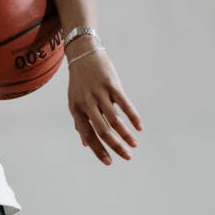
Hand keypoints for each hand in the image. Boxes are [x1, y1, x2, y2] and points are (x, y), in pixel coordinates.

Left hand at [67, 49, 142, 165]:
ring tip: (134, 144)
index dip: (98, 150)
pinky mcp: (111, 84)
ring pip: (114, 119)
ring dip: (126, 135)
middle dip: (116, 146)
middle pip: (102, 130)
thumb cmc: (80, 81)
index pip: (87, 135)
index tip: (110, 162)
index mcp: (76, 108)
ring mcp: (98, 93)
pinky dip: (133, 117)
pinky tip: (139, 127)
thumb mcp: (75, 100)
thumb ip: (80, 121)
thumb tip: (85, 144)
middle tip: (127, 157)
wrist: (83, 52)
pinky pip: (124, 104)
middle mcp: (86, 102)